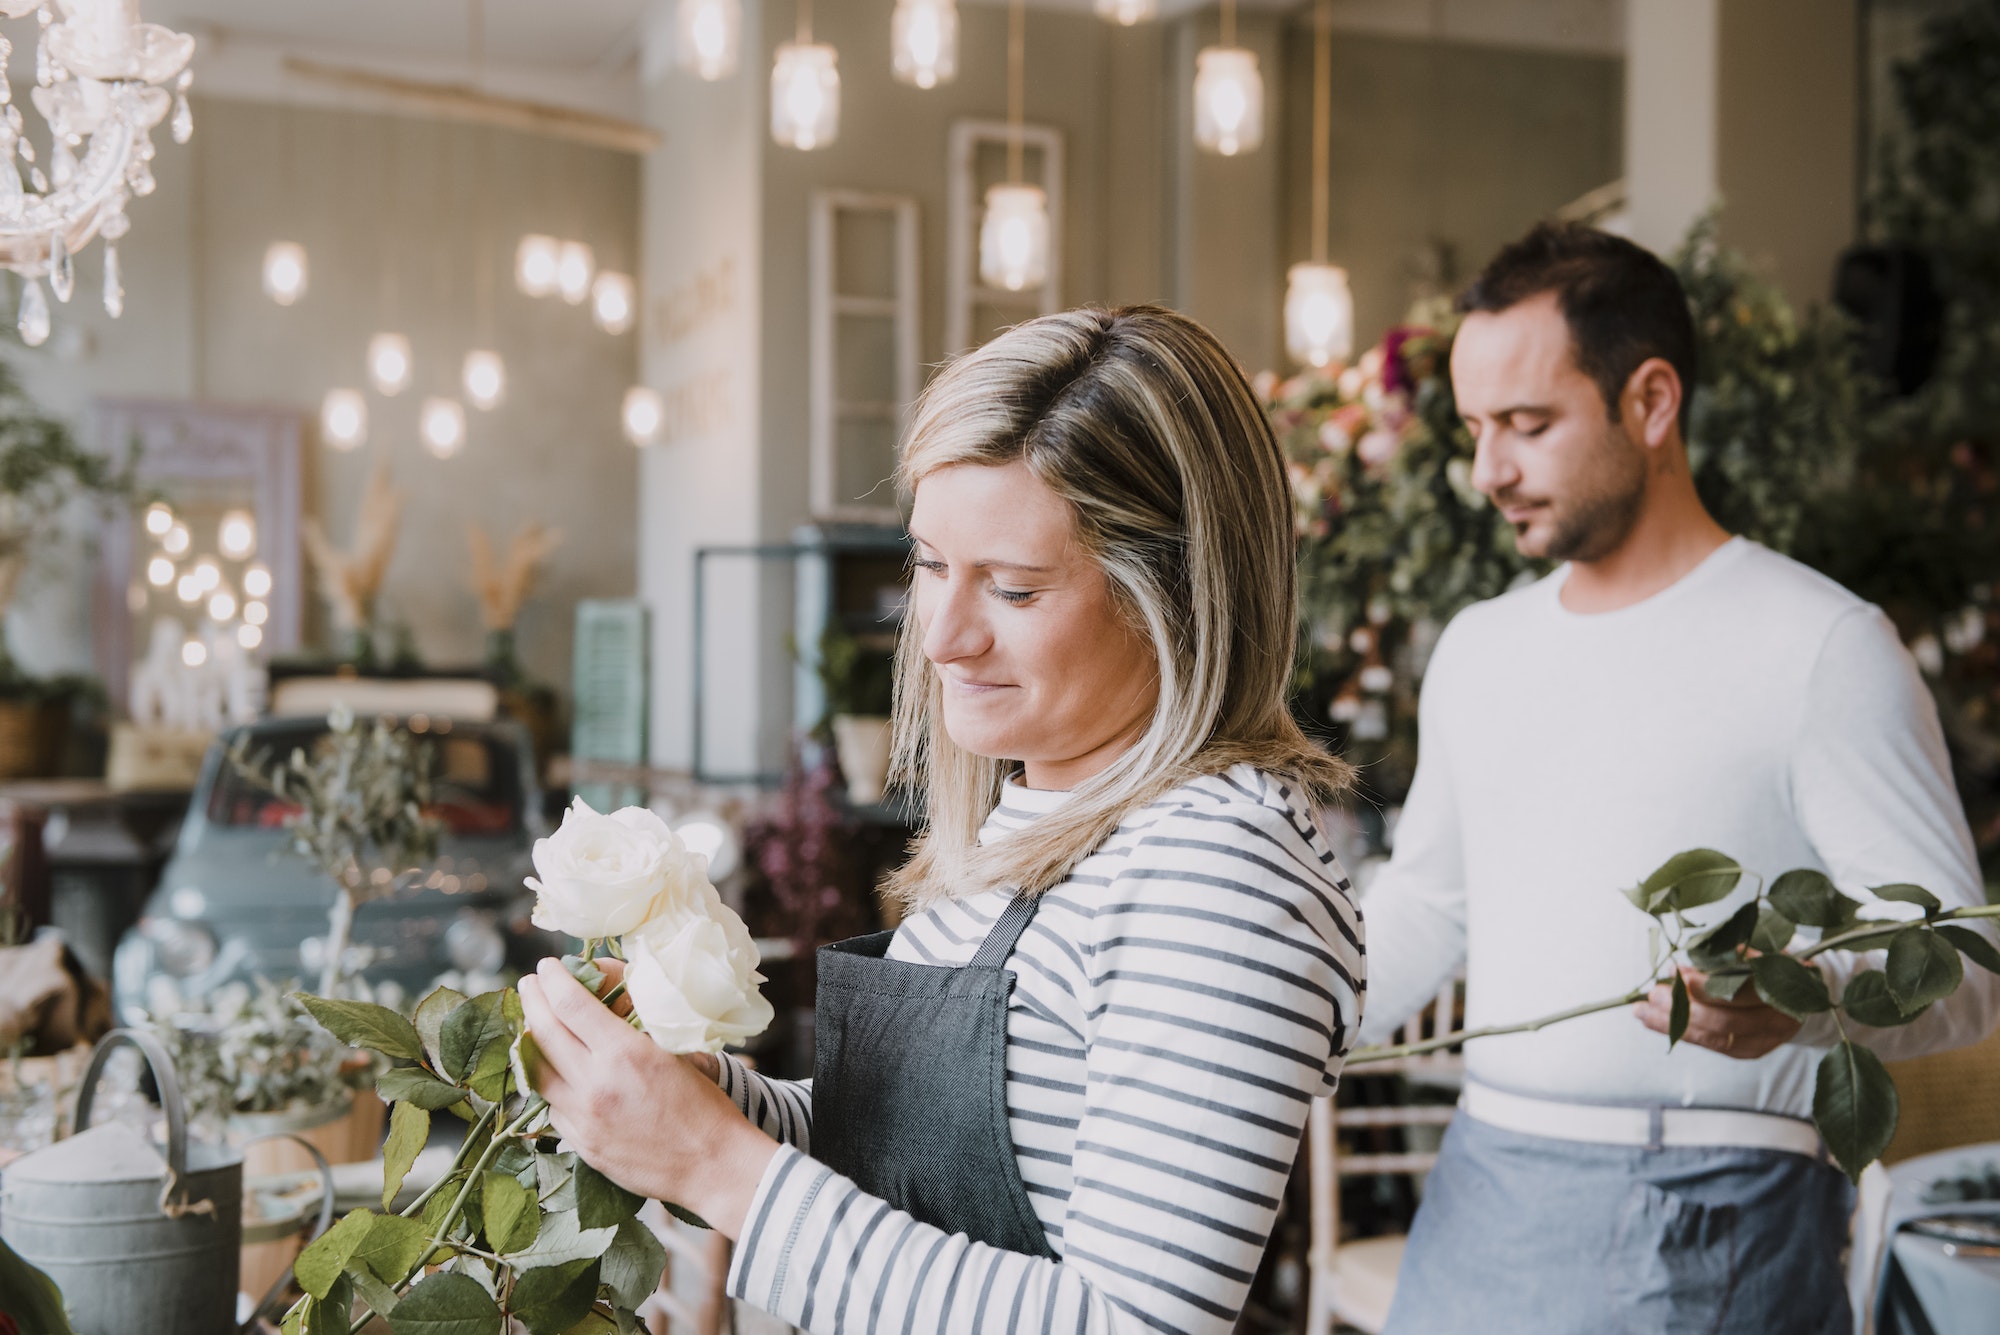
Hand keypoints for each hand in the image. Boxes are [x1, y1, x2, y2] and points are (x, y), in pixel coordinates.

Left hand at [518, 958, 773, 1236]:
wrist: (711, 1165)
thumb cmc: (704, 1105)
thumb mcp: (674, 1053)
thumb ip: (634, 1031)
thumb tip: (606, 1006)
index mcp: (624, 1053)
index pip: (570, 1004)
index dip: (553, 980)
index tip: (546, 967)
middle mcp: (596, 1084)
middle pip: (544, 1033)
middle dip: (532, 1001)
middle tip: (528, 984)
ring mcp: (583, 1118)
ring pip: (537, 1072)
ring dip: (529, 1042)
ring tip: (531, 1024)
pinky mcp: (581, 1144)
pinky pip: (551, 1106)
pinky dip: (547, 1082)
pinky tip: (551, 1071)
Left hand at [1634, 966, 1801, 1059]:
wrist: (1800, 997)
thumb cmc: (1772, 968)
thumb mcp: (1757, 955)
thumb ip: (1725, 960)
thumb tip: (1681, 968)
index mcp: (1783, 992)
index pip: (1741, 994)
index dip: (1706, 986)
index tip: (1678, 973)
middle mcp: (1777, 1021)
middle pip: (1724, 1021)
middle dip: (1684, 1008)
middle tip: (1654, 993)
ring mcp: (1763, 1041)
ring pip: (1713, 1037)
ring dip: (1673, 1024)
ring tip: (1641, 1011)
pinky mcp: (1748, 1051)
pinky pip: (1710, 1044)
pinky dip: (1679, 1033)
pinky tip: (1653, 1022)